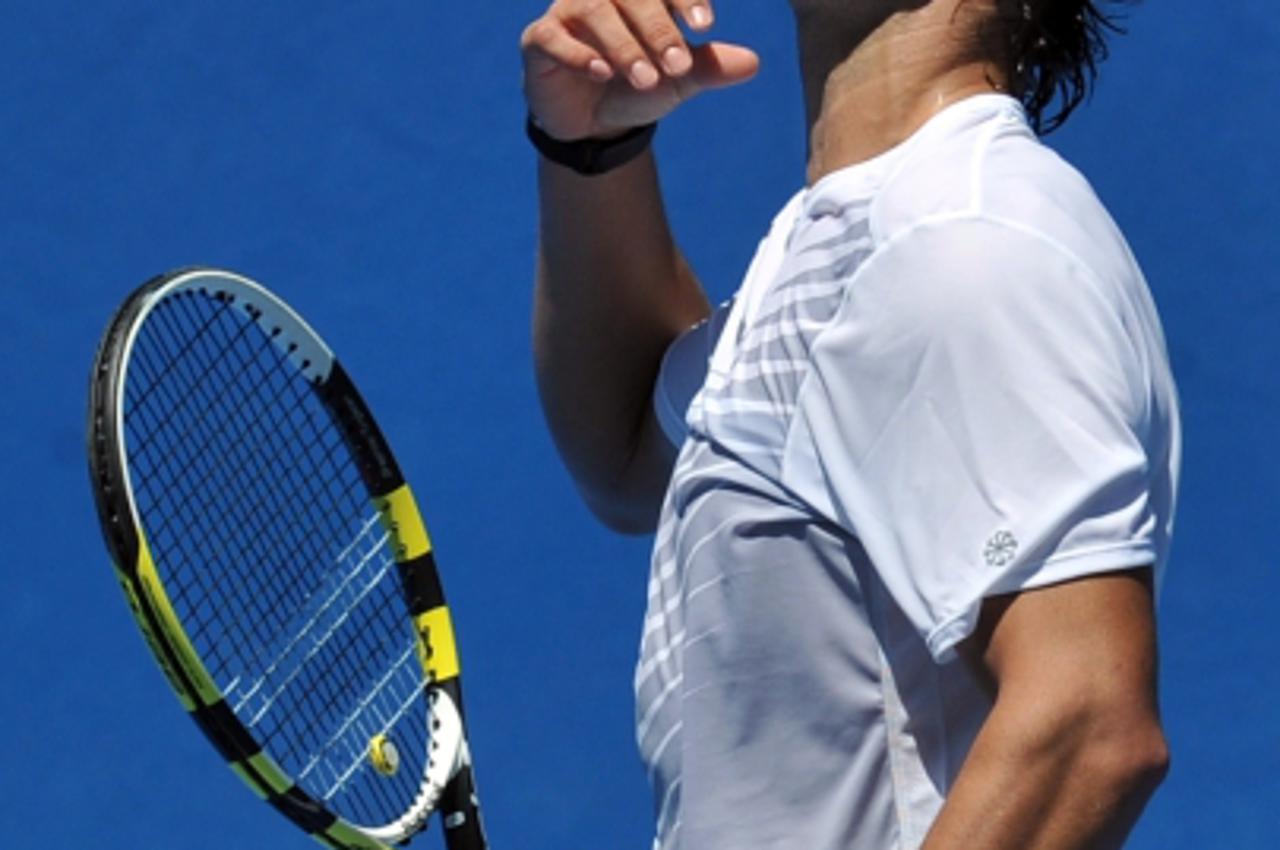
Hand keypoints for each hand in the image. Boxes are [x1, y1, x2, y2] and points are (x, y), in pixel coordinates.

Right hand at [520, 0, 758, 140]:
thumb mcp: (678, 80)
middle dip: (657, 27)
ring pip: (594, 11)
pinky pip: (554, 38)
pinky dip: (580, 54)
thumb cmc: (638, 85)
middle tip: (677, 64)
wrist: (595, 123)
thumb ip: (709, 67)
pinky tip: (602, 73)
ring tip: (645, 78)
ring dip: (623, 44)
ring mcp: (568, 12)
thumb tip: (753, 63)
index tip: (705, 24)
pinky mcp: (539, 40)